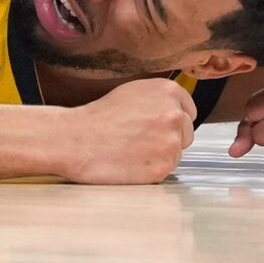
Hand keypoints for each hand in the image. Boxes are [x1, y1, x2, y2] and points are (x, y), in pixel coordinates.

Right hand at [57, 78, 194, 184]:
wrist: (74, 139)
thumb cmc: (98, 117)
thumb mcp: (132, 92)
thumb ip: (159, 99)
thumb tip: (179, 111)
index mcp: (167, 91)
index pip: (189, 112)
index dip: (171, 121)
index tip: (154, 126)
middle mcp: (174, 114)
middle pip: (185, 134)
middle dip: (167, 139)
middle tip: (138, 140)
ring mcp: (170, 142)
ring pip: (176, 154)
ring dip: (159, 156)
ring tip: (131, 150)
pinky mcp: (162, 167)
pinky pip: (164, 171)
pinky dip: (150, 170)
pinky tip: (130, 162)